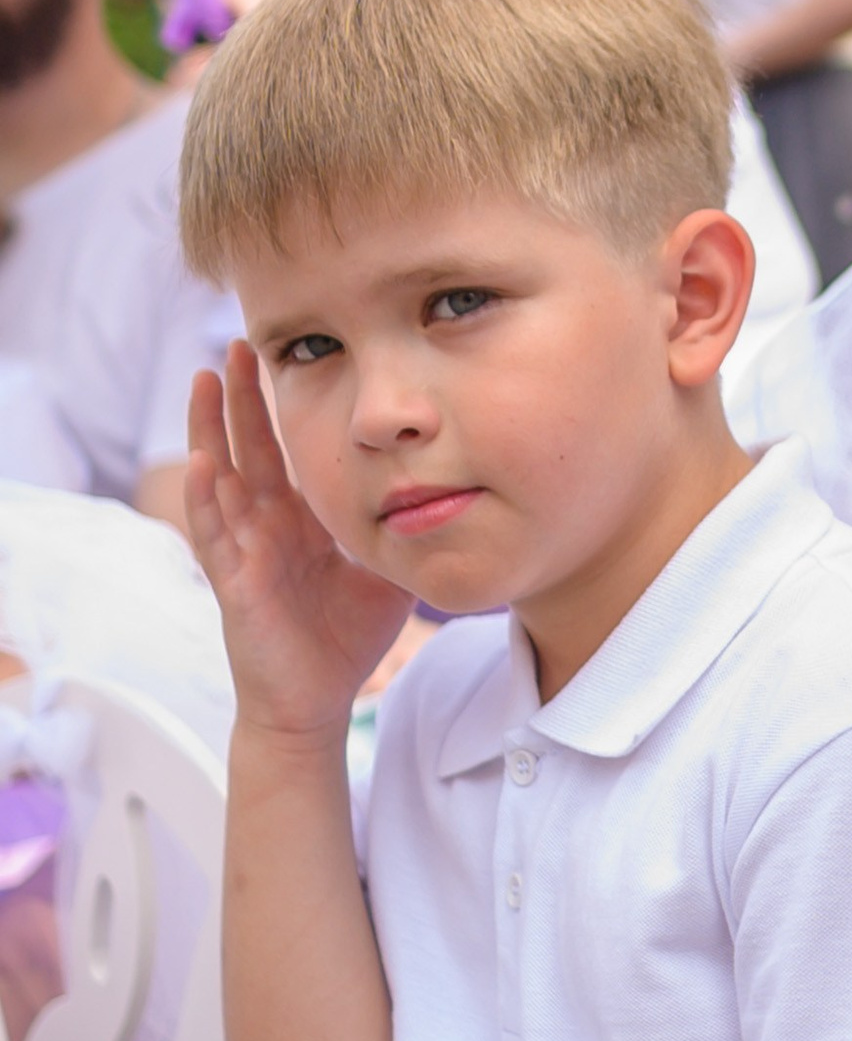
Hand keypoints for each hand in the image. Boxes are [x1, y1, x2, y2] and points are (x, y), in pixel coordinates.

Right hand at [185, 344, 407, 736]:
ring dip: (210, 428)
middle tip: (241, 341)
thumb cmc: (347, 635)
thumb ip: (407, 528)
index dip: (280, 403)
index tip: (287, 351)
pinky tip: (203, 463)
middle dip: (243, 395)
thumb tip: (459, 489)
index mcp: (298, 517)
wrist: (316, 699)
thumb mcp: (386, 567)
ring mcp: (244, 550)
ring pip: (219, 477)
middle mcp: (265, 524)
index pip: (284, 447)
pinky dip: (206, 499)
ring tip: (206, 379)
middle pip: (248, 445)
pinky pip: (214, 535)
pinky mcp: (234, 583)